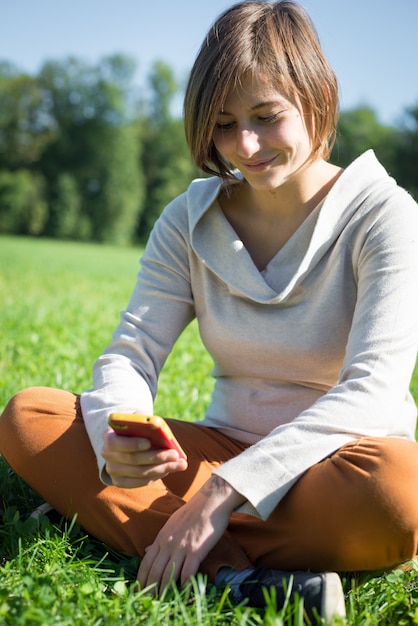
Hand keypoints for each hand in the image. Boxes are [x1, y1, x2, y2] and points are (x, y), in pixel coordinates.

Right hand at [101, 428, 187, 487]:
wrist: (127, 441)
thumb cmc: (136, 428)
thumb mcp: (138, 420)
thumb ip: (145, 421)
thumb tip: (157, 428)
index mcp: (108, 436)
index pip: (116, 443)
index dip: (132, 444)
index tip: (149, 442)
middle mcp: (106, 454)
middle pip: (132, 460)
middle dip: (156, 457)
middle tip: (175, 454)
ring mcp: (112, 470)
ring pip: (139, 473)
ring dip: (162, 468)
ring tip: (179, 464)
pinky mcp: (120, 482)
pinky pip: (140, 482)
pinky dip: (156, 476)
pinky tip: (169, 469)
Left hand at [137, 475, 245, 592]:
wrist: (210, 501)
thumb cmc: (193, 512)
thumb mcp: (171, 524)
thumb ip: (160, 539)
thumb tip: (146, 550)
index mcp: (162, 537)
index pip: (146, 563)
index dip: (141, 579)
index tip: (139, 591)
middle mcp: (168, 543)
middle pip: (155, 572)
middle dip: (151, 590)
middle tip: (151, 602)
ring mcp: (181, 547)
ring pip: (169, 575)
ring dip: (166, 591)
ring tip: (165, 602)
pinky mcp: (196, 550)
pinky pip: (188, 572)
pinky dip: (186, 585)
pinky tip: (186, 592)